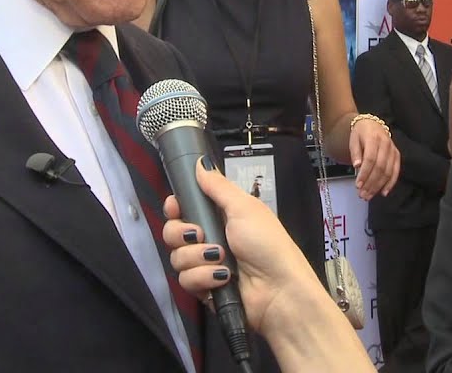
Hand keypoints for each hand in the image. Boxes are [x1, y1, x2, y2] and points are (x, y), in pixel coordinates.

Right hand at [163, 160, 326, 336]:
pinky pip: (186, 280)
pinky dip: (203, 278)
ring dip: (197, 257)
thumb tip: (200, 163)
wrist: (279, 289)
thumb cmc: (266, 243)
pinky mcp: (205, 289)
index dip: (175, 208)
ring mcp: (206, 265)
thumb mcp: (244, 208)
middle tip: (199, 235)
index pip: (184, 209)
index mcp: (220, 217)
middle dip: (181, 234)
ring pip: (177, 258)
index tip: (175, 207)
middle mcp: (210, 239)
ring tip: (221, 259)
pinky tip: (222, 278)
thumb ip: (218, 187)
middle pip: (173, 233)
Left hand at [349, 118, 399, 200]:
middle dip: (371, 183)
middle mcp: (386, 144)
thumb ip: (355, 153)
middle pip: (380, 167)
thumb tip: (357, 166)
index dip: (365, 173)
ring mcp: (393, 150)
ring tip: (369, 195)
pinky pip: (396, 171)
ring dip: (378, 186)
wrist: (372, 124)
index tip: (358, 185)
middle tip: (362, 195)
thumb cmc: (361, 133)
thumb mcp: (354, 139)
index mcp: (374, 139)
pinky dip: (390, 183)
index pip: (370, 159)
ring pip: (388, 171)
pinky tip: (383, 192)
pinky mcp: (397, 155)